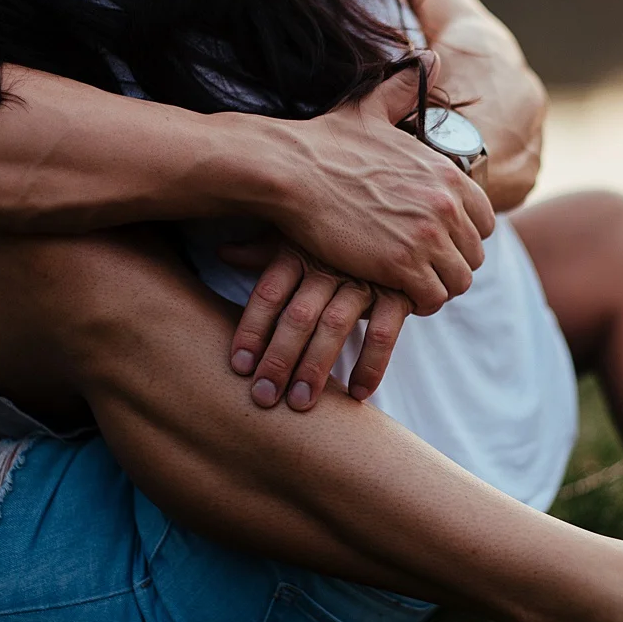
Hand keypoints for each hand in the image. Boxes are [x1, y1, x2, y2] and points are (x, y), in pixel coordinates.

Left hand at [220, 237, 411, 409]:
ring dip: (316, 367)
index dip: (252, 330)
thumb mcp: (300, 235)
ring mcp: (365, 279)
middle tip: (264, 397)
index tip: (240, 367)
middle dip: (279, 359)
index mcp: (299, 251)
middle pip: (297, 315)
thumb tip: (223, 253)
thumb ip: (262, 250)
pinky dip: (370, 364)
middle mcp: (329, 264)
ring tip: (300, 403)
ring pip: (335, 326)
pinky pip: (384, 333)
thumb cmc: (337, 235)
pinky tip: (357, 395)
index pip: (268, 293)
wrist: (400, 218)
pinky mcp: (398, 292)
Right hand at [261, 53, 495, 315]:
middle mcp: (446, 203)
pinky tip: (395, 294)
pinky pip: (432, 298)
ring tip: (409, 285)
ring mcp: (427, 236)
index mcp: (447, 172)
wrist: (290, 171)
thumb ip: (406, 87)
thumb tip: (431, 56)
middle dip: (450, 263)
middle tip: (420, 268)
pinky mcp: (402, 265)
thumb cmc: (325, 142)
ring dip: (437, 286)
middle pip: (475, 254)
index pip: (484, 220)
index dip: (462, 235)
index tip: (435, 242)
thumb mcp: (372, 108)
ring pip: (459, 280)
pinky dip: (418, 302)